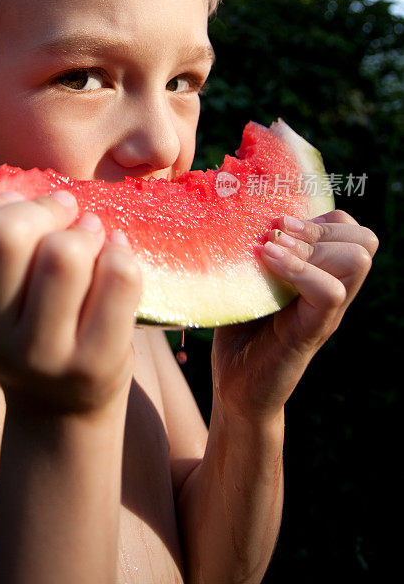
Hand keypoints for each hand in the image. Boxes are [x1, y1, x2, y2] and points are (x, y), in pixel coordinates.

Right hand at [0, 191, 141, 416]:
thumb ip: (0, 240)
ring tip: (90, 238)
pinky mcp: (93, 364)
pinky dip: (121, 253)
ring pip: (64, 253)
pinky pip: (118, 276)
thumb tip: (56, 200)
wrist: (64, 406)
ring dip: (85, 232)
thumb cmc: (30, 322)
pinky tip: (114, 259)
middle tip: (63, 215)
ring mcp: (41, 356)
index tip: (10, 212)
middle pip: (6, 234)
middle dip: (43, 209)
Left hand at [211, 209, 378, 421]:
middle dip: (320, 226)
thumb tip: (234, 209)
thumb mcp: (246, 282)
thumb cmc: (238, 331)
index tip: (279, 222)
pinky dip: (298, 268)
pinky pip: (329, 292)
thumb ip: (253, 251)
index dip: (321, 217)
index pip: (350, 229)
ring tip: (271, 249)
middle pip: (364, 240)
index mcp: (321, 275)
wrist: (236, 388)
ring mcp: (326, 313)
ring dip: (311, 245)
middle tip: (278, 235)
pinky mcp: (311, 332)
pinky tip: (266, 262)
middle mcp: (332, 292)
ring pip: (357, 260)